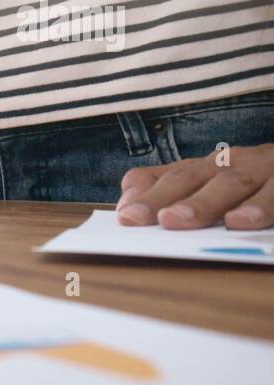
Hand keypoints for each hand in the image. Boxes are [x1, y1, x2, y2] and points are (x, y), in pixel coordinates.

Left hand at [116, 144, 273, 228]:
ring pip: (234, 183)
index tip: (125, 216)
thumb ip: (170, 191)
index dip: (148, 194)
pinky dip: (262, 205)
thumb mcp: (214, 184)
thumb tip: (126, 209)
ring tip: (191, 220)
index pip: (171, 177)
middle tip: (155, 219)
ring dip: (210, 201)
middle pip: (195, 179)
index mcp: (211, 167)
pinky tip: (244, 221)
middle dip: (171, 199)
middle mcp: (234, 163)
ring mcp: (265, 169)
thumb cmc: (257, 183)